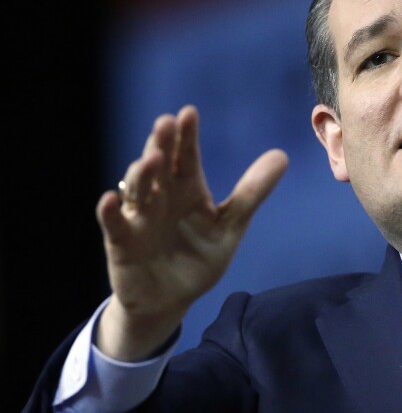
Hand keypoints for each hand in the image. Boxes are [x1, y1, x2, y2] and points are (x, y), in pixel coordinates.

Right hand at [95, 105, 287, 360]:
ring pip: (138, 190)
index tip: (189, 112)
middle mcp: (161, 198)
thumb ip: (252, 193)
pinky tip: (109, 199)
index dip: (187, 136)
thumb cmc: (198, 258)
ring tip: (152, 159)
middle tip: (166, 122)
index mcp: (187, 190)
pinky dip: (110, 212)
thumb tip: (282, 155)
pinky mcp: (122, 243)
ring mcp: (139, 218)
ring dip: (142, 174)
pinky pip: (113, 225)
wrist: (171, 300)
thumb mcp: (230, 225)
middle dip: (162, 144)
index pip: (186, 157)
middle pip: (160, 166)